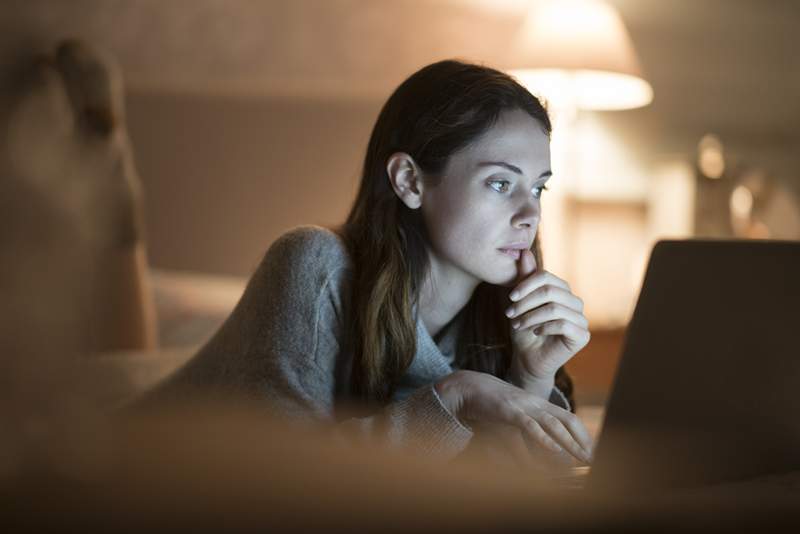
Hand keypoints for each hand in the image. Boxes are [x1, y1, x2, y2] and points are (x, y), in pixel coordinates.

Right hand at [435, 370, 592, 465]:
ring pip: (554, 424)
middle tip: (592, 460)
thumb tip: (545, 448)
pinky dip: (544, 438)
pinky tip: (554, 449)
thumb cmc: (493, 404)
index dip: (583, 435)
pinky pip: (530, 426)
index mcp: (540, 404)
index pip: (570, 418)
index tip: (592, 452)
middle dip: (582, 441)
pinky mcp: (510, 411)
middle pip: (568, 420)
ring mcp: (524, 406)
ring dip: (570, 443)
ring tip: (581, 457)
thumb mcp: (516, 415)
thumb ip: (531, 428)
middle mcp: (537, 404)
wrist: (470, 387)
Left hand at [505, 250, 589, 385]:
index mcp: (562, 291)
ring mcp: (581, 319)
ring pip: (555, 308)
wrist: (527, 358)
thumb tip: (524, 251)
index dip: (526, 284)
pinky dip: (545, 327)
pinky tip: (535, 332)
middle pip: (551, 291)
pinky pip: (564, 324)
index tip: (510, 297)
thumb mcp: (520, 302)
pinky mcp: (582, 336)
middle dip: (526, 302)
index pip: (546, 277)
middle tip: (510, 314)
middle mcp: (575, 302)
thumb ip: (525, 278)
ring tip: (517, 324)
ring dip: (531, 316)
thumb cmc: (524, 329)